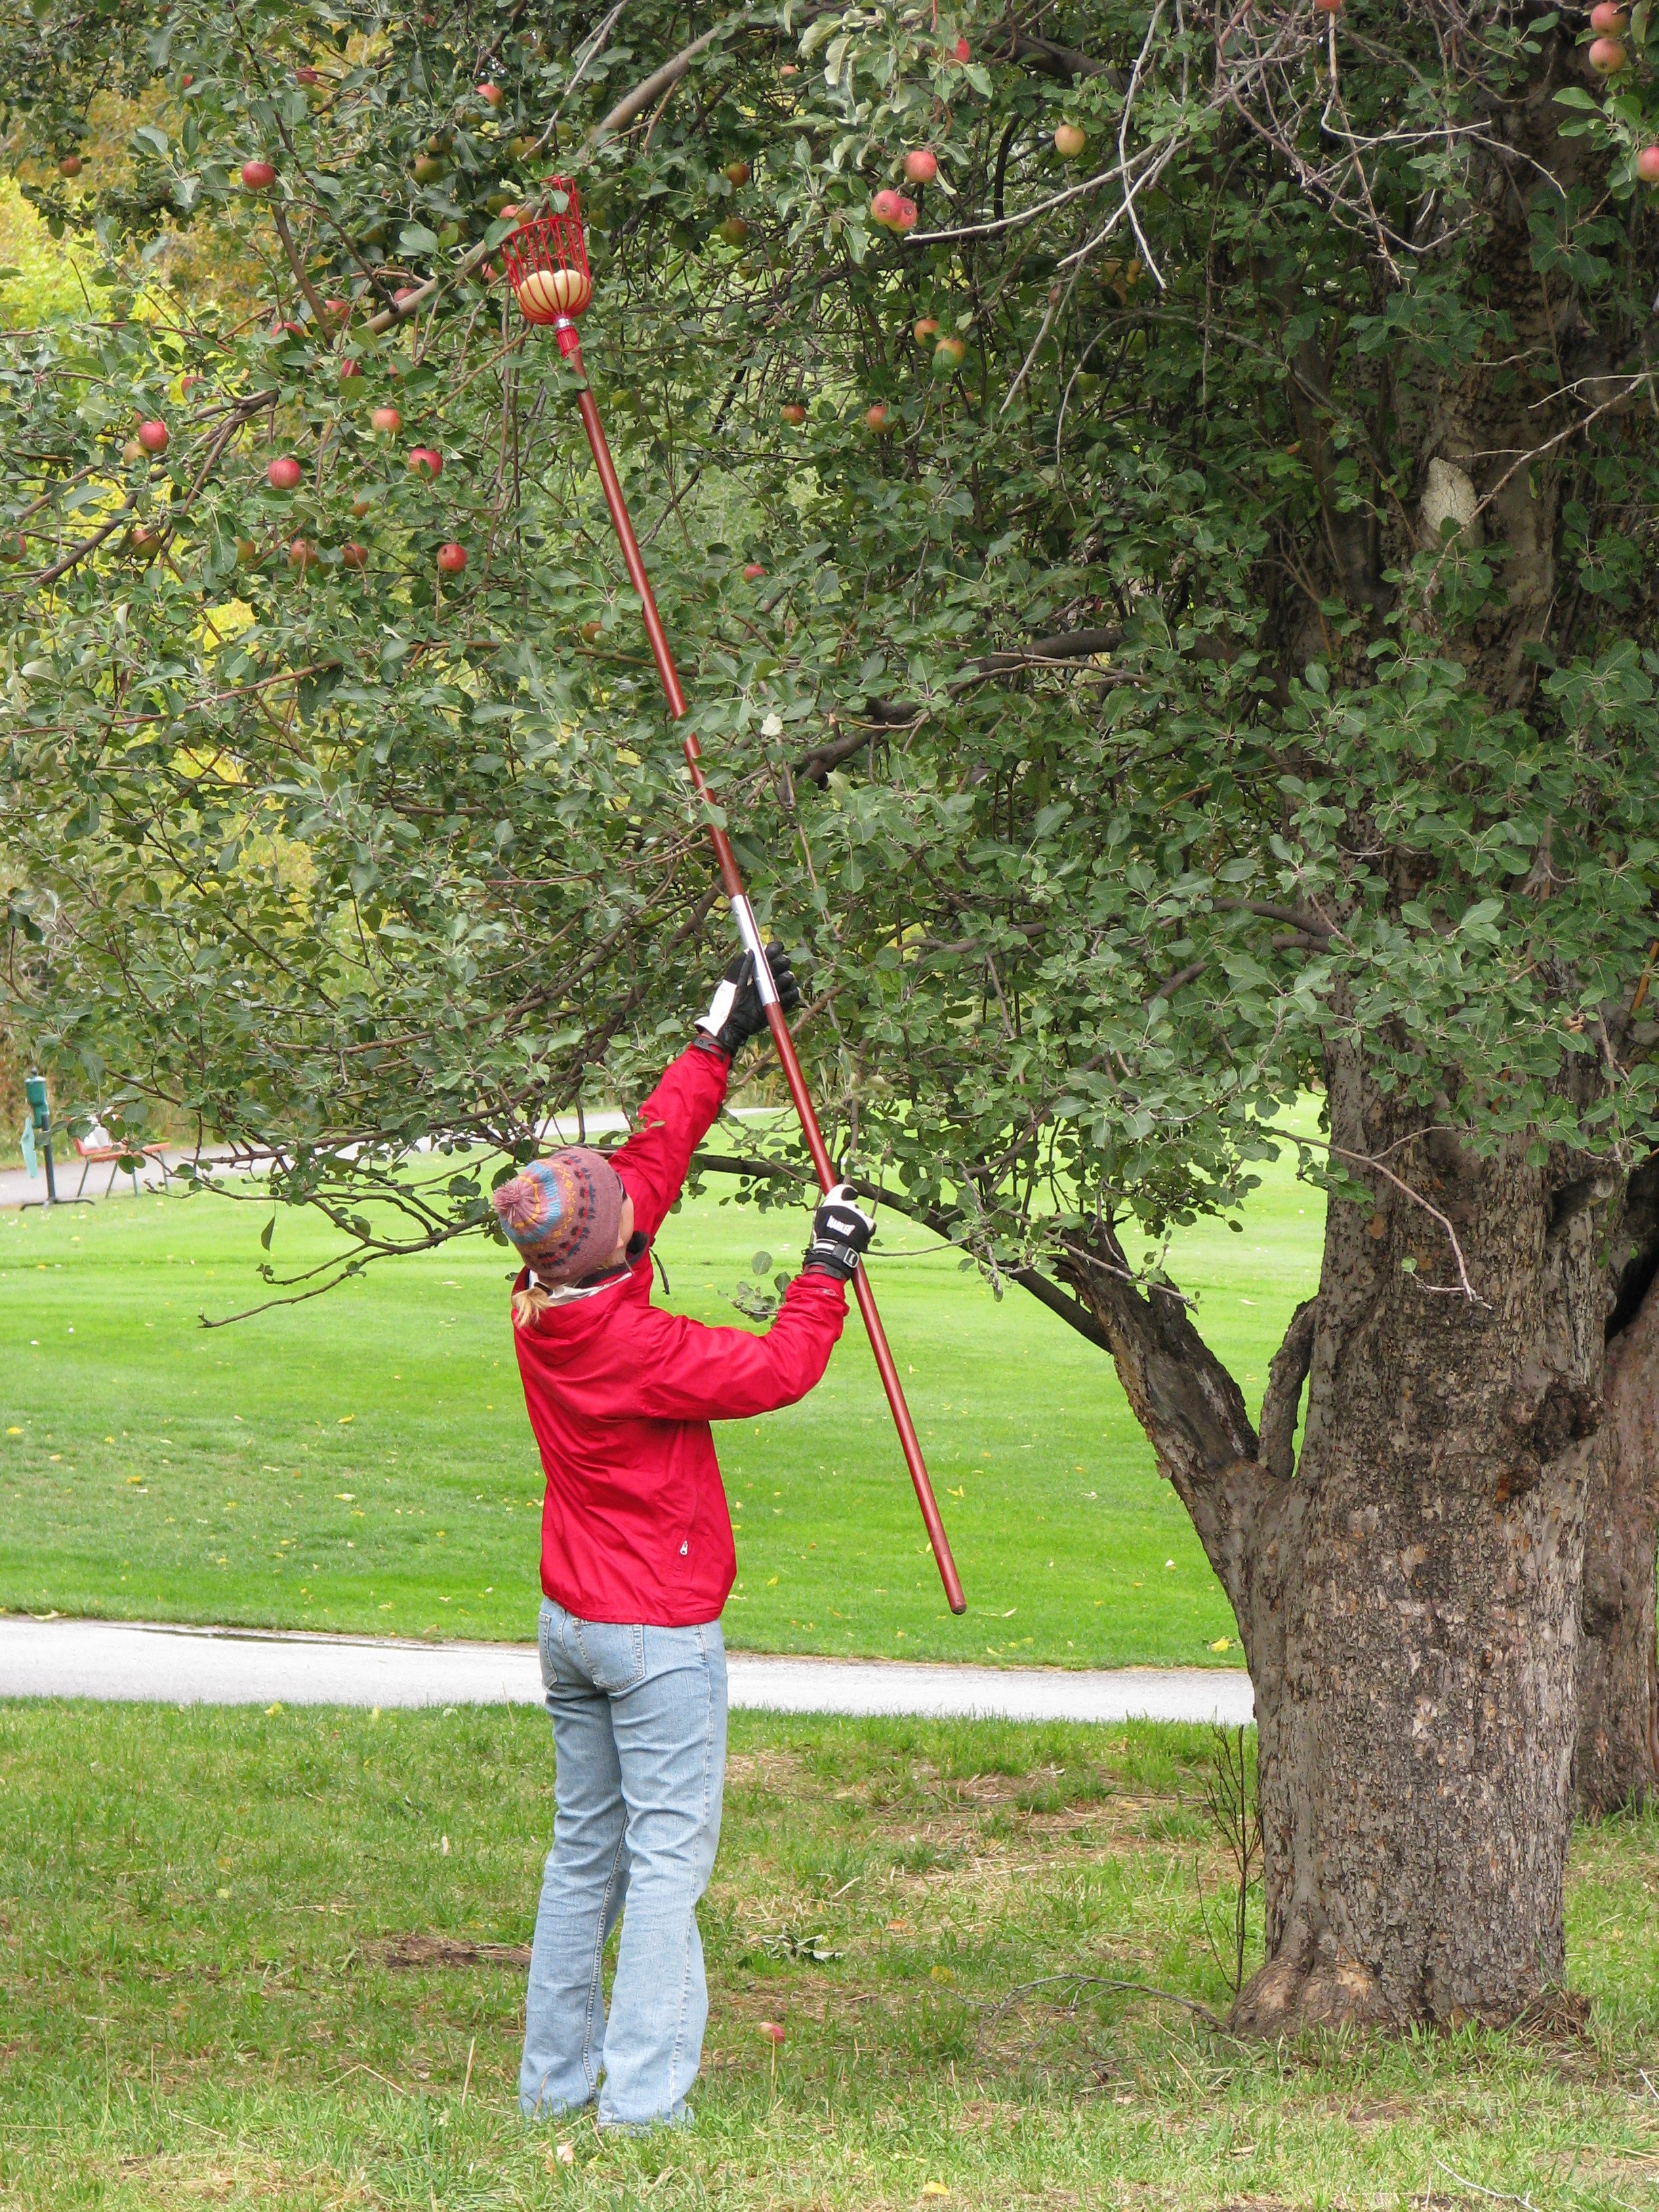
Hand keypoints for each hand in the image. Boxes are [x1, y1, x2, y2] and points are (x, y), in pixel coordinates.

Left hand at [693, 944, 799, 1058]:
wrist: (731, 1025)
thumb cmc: (727, 1003)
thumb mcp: (730, 982)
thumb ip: (740, 966)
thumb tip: (749, 950)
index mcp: (756, 970)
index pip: (770, 954)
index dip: (775, 949)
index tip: (775, 948)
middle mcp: (768, 979)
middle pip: (783, 964)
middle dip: (782, 961)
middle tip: (778, 963)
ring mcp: (775, 992)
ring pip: (789, 978)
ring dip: (786, 977)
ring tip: (779, 980)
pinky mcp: (780, 1005)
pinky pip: (793, 996)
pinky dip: (792, 993)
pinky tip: (783, 994)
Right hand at [803, 1182, 874, 1280]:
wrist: (835, 1248)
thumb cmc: (824, 1235)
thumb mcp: (820, 1218)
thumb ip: (828, 1209)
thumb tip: (832, 1204)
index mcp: (834, 1201)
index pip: (843, 1189)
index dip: (849, 1191)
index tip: (852, 1193)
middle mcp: (848, 1204)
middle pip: (852, 1206)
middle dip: (851, 1214)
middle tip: (846, 1226)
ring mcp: (860, 1213)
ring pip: (861, 1216)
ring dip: (857, 1223)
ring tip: (850, 1236)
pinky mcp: (869, 1222)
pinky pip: (869, 1224)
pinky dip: (866, 1230)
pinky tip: (859, 1238)